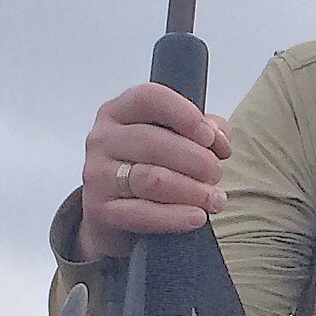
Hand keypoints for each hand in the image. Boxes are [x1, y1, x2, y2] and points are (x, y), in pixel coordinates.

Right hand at [78, 83, 232, 260]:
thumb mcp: (174, 138)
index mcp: (120, 111)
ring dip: (191, 190)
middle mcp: (103, 138)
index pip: (149, 98)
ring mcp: (98, 174)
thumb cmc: (151, 166)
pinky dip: (174, 216)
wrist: (116, 210)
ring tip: (214, 199)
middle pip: (153, 141)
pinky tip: (197, 217)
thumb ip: (203, 128)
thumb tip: (218, 137)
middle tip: (217, 174)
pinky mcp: (99, 209)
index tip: (210, 136)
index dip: (185, 115)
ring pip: (150, 179)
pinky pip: (141, 213)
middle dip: (196, 160)